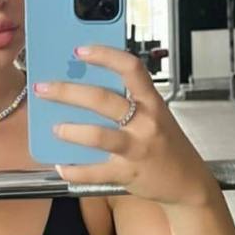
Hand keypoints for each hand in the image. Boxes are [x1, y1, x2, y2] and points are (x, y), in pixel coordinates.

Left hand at [34, 45, 218, 206]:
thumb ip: (129, 104)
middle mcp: (145, 122)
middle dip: (68, 92)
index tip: (79, 50)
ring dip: (71, 131)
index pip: (131, 68)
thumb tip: (84, 91)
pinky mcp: (128, 173)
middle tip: (44, 88)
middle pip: (102, 100)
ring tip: (54, 129)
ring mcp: (137, 148)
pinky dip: (74, 169)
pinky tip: (62, 165)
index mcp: (152, 102)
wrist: (190, 183)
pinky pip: (95, 172)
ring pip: (98, 135)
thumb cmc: (167, 146)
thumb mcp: (155, 117)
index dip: (104, 55)